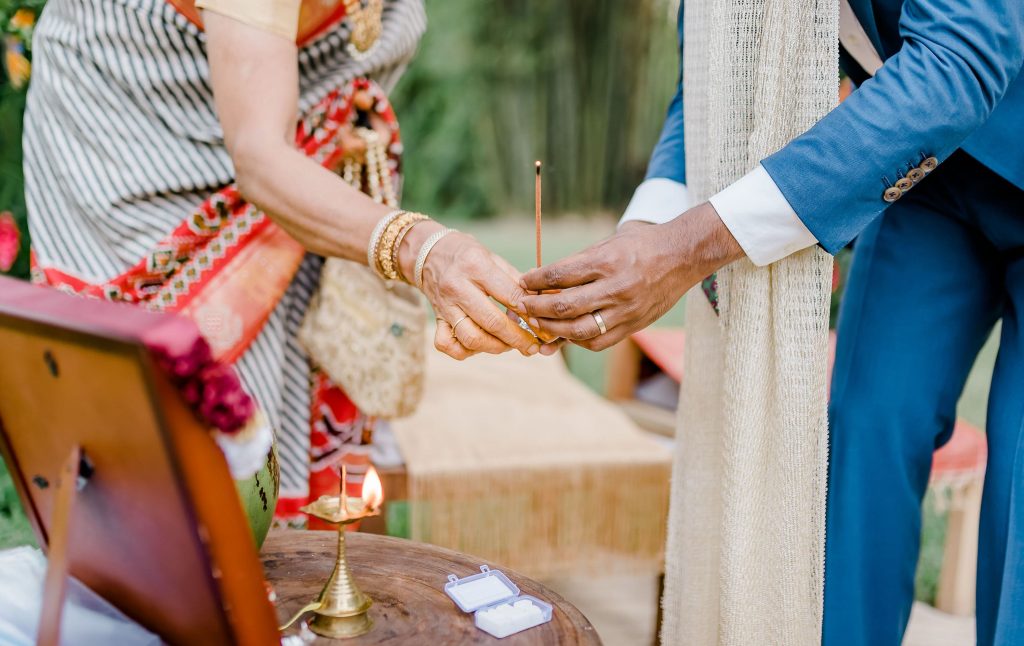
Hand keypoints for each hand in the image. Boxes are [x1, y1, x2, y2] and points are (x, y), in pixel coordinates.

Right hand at [398, 222, 538, 359]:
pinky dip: (465, 351)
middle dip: (517, 339)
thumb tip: (540, 301)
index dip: (530, 313)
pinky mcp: (436, 319)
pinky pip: (447, 345)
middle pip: (492, 322)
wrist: (427, 252)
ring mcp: (444, 305)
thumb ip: (515, 280)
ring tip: (509, 345)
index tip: (542, 324)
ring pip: (471, 338)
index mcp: (476, 266)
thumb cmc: (466, 254)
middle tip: (532, 345)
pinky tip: (479, 345)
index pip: (510, 295)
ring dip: (496, 347)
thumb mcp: (492, 257)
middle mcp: (457, 287)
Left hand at [516, 203, 742, 350]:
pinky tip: (566, 335)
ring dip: (552, 330)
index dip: (536, 281)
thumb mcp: (607, 243)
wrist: (683, 256)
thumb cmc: (641, 245)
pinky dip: (577, 340)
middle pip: (564, 305)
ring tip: (538, 324)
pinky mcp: (634, 325)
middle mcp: (616, 287)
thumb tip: (543, 281)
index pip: (560, 274)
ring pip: (579, 330)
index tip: (523, 283)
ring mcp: (625, 310)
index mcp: (607, 261)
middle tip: (522, 307)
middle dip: (537, 308)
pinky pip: (599, 341)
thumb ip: (578, 264)